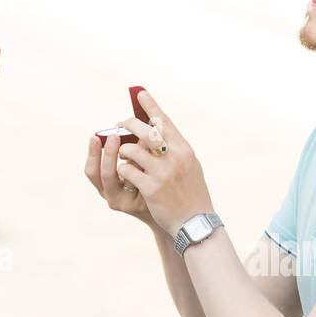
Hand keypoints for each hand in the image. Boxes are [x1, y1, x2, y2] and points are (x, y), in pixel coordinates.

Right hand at [84, 130, 154, 226]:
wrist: (165, 205)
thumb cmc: (146, 179)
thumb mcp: (133, 166)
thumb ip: (126, 150)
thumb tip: (122, 124)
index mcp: (104, 185)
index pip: (91, 171)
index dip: (92, 154)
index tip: (95, 136)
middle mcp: (111, 195)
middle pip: (102, 176)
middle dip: (107, 155)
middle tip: (113, 136)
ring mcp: (125, 202)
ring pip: (122, 179)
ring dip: (129, 159)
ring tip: (135, 142)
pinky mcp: (140, 205)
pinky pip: (140, 183)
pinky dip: (142, 167)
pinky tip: (150, 156)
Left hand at [114, 89, 212, 236]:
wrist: (196, 223)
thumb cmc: (191, 192)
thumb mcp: (190, 165)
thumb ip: (174, 148)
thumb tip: (154, 128)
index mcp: (185, 149)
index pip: (165, 121)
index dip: (150, 106)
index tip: (139, 93)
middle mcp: (175, 158)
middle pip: (145, 131)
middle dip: (128, 125)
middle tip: (119, 125)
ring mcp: (163, 173)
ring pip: (131, 150)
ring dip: (122, 150)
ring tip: (122, 154)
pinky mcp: (151, 188)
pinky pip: (127, 170)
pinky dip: (123, 169)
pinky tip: (125, 173)